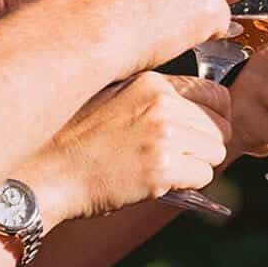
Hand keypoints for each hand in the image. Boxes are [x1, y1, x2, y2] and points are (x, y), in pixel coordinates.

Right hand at [24, 72, 229, 223]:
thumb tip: (198, 111)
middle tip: (179, 157)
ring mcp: (163, 135)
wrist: (46, 172)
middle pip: (221, 126)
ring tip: (163, 168)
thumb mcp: (114, 97)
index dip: (214, 117)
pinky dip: (187, 184)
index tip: (200, 132)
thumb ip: (155, 98)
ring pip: (215, 153)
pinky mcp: (161, 169)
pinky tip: (157, 182)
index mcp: (152, 82)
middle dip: (206, 145)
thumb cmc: (75, 138)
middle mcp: (161, 104)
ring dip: (196, 165)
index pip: (217, 94)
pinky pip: (203, 176)